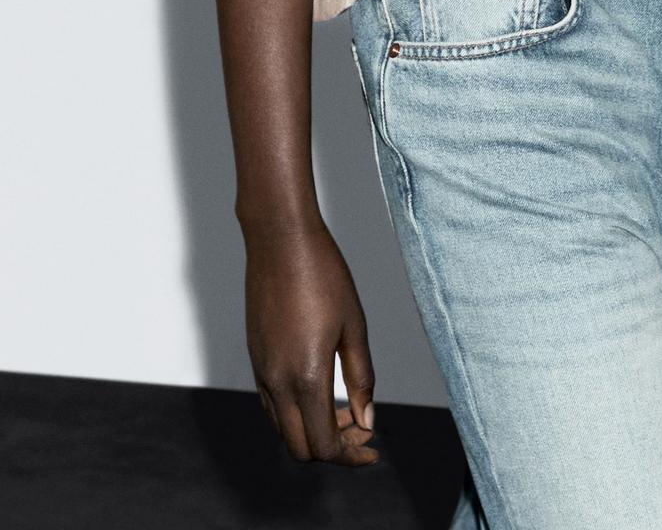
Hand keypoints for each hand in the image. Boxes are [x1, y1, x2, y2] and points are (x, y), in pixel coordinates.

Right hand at [243, 216, 378, 464]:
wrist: (280, 240)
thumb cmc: (324, 275)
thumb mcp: (355, 325)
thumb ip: (362, 377)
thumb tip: (368, 421)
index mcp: (306, 377)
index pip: (324, 445)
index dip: (350, 455)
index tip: (372, 448)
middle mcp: (277, 383)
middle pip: (301, 448)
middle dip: (334, 448)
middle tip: (362, 428)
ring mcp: (261, 372)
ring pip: (284, 429)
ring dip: (314, 430)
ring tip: (346, 409)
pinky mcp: (254, 358)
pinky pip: (272, 406)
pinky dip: (296, 414)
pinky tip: (320, 392)